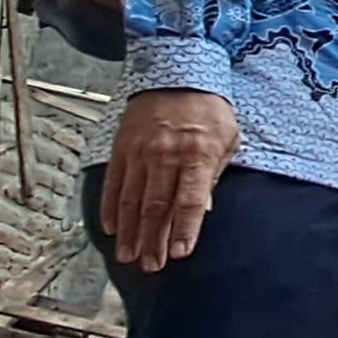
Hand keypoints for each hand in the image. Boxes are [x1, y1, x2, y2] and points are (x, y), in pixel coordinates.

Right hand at [103, 89, 239, 269]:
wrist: (175, 72)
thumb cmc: (207, 108)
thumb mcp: (227, 138)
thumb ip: (214, 174)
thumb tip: (202, 208)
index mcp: (196, 155)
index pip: (190, 201)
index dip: (184, 229)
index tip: (179, 253)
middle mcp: (165, 156)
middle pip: (157, 207)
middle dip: (154, 240)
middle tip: (151, 266)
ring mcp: (140, 153)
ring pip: (132, 200)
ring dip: (131, 232)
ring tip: (130, 256)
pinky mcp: (122, 148)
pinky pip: (114, 183)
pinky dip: (110, 208)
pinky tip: (112, 228)